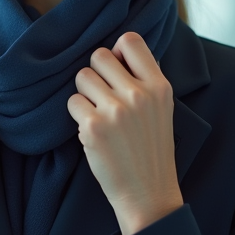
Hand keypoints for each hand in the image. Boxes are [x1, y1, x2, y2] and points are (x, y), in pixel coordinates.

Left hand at [67, 32, 182, 234]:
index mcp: (159, 86)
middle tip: (103, 98)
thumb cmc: (151, 149)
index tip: (116, 69)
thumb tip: (118, 48)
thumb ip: (145, 78)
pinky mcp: (93, 127)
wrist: (148, 193)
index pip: (130, 41)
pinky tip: (92, 132)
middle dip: (96, 74)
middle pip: (99, 56)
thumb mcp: (162, 109)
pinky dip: (78, 116)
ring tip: (98, 115)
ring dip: (84, 94)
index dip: (117, 51)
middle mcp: (139, 94)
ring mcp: (116, 110)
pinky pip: (72, 102)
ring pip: (81, 77)